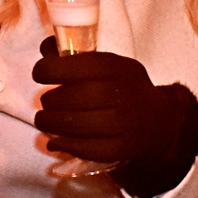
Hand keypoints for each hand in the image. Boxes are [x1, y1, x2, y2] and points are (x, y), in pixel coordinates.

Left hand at [33, 37, 197, 197]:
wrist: (157, 121)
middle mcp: (123, 95)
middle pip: (74, 97)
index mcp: (119, 69)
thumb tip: (45, 49)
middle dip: (50, 100)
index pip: (80, 65)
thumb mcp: (109, 65)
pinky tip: (55, 140)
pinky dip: (63, 144)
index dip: (51, 69)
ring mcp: (123, 124)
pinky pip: (84, 148)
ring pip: (76, 125)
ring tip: (44, 120)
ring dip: (50, 123)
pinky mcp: (119, 149)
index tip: (39, 73)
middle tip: (46, 102)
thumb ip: (77, 56)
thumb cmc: (125, 89)